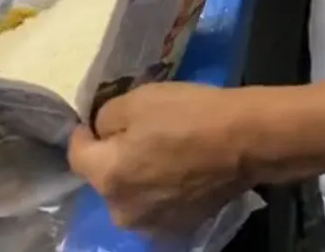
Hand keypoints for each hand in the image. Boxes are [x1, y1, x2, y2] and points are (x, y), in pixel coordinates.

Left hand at [67, 82, 251, 230]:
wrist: (248, 140)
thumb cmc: (191, 115)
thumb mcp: (138, 99)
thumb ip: (106, 117)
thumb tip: (104, 131)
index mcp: (106, 177)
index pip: (76, 154)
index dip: (83, 133)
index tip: (93, 121)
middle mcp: (122, 210)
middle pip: (106, 179)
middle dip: (115, 159)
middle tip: (137, 136)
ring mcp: (154, 223)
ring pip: (133, 195)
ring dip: (139, 177)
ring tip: (163, 155)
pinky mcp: (183, 225)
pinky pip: (160, 204)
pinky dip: (164, 190)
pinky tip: (184, 171)